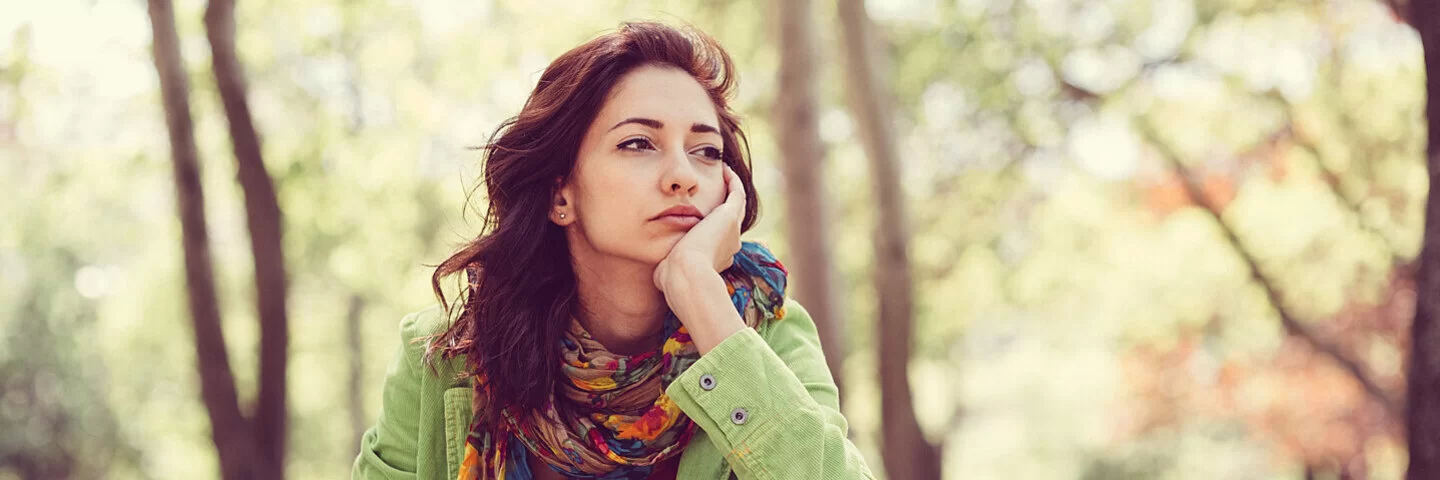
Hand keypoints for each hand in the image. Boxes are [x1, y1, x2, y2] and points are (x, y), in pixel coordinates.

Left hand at [652, 165, 744, 292]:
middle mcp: (730, 244)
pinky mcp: (729, 215)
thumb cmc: (673, 278)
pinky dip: (732, 181)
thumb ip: (667, 268)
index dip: (713, 230)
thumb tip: (660, 270)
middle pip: (732, 222)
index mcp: (718, 258)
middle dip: (726, 207)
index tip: (702, 219)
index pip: (720, 241)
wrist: (685, 273)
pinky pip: (736, 192)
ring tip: (724, 175)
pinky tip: (724, 169)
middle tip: (719, 191)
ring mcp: (733, 230)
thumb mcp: (669, 272)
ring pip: (738, 205)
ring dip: (732, 190)